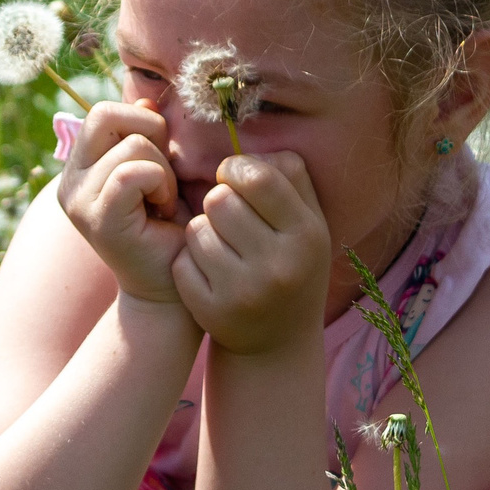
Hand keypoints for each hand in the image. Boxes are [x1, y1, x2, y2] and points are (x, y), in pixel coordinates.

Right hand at [53, 101, 194, 308]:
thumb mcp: (161, 169)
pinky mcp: (96, 218)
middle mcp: (69, 181)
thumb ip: (147, 135)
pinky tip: (163, 210)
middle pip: (106, 115)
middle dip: (150, 136)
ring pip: (131, 146)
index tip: (158, 165)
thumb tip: (146, 99)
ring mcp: (77, 200)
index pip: (104, 112)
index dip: (142, 124)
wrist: (172, 286)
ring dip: (163, 171)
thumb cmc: (171, 227)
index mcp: (80, 166)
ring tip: (163, 202)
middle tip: (162, 178)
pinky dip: (160, 185)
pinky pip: (134, 173)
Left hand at [173, 151, 331, 355]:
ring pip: (196, 230)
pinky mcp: (213, 312)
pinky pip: (182, 263)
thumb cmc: (292, 265)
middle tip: (227, 218)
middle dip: (217, 202)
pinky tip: (208, 272)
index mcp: (307, 235)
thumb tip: (249, 146)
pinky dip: (189, 262)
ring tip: (220, 246)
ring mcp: (245, 292)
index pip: (258, 178)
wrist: (278, 343)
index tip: (232, 178)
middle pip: (219, 200)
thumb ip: (289, 175)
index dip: (235, 169)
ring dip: (202, 232)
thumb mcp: (308, 223)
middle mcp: (280, 265)